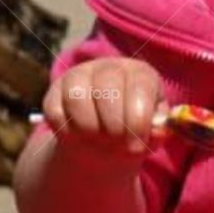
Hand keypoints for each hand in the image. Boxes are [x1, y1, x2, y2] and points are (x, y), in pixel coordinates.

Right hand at [42, 58, 166, 163]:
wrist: (102, 140)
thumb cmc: (132, 130)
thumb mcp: (151, 131)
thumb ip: (159, 130)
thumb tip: (159, 129)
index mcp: (140, 73)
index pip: (140, 85)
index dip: (138, 119)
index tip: (136, 145)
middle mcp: (109, 67)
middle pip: (108, 86)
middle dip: (113, 124)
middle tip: (116, 144)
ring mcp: (78, 76)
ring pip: (77, 97)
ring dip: (89, 128)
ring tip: (98, 140)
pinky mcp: (54, 92)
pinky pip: (55, 111)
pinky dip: (67, 132)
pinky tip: (80, 137)